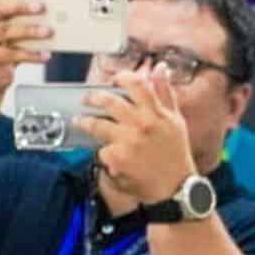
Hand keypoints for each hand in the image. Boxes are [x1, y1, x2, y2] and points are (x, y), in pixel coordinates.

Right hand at [0, 0, 52, 100]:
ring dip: (30, 30)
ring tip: (49, 31)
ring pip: (6, 32)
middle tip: (41, 6)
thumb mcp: (8, 31)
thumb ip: (22, 20)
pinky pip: (11, 55)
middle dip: (20, 5)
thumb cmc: (2, 50)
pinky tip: (45, 55)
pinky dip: (31, 55)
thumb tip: (55, 13)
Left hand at [86, 66, 195, 206]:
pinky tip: (108, 154)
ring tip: (79, 121)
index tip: (114, 79)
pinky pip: (101, 150)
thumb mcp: (175, 120)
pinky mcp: (116, 159)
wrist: (174, 186)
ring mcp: (127, 142)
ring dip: (85, 121)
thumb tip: (159, 69)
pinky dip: (103, 151)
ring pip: (97, 125)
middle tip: (87, 99)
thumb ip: (165, 93)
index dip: (123, 78)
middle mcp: (141, 125)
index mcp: (157, 113)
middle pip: (110, 103)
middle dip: (93, 98)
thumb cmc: (175, 152)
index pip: (138, 86)